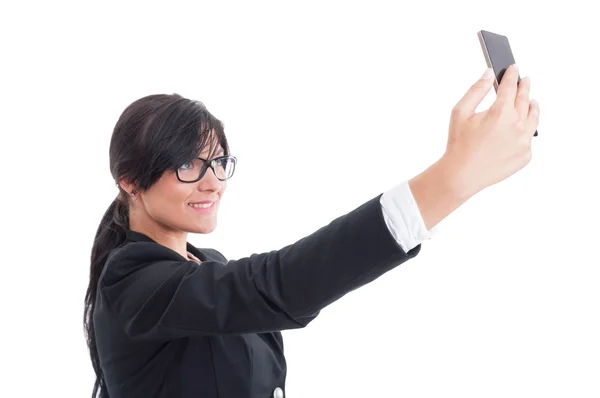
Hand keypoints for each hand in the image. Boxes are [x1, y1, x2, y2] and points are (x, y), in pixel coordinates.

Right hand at [444, 64, 539, 196]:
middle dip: (524, 87)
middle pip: (524, 99)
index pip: (510, 86)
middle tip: (524, 80)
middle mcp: (517, 125)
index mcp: (501, 112)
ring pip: (534, 117)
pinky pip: (529, 138)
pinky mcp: (525, 155)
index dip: (512, 75)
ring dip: (532, 106)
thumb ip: (476, 90)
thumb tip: (488, 74)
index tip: (514, 68)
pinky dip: (526, 130)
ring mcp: (524, 141)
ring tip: (531, 101)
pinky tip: (520, 128)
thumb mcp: (460, 112)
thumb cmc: (459, 144)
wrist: (462, 174)